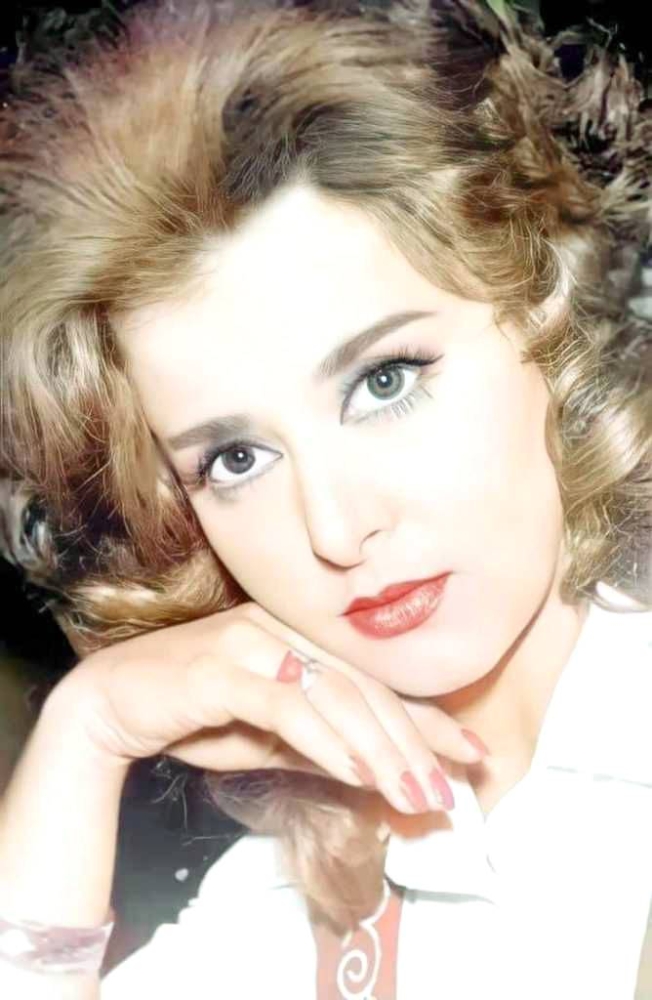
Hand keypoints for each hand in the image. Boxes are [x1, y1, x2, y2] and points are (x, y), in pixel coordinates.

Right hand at [54, 601, 485, 814]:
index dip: (426, 718)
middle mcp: (282, 629)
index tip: (470, 754)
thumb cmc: (192, 716)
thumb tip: (380, 772)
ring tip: (415, 794)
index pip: (374, 680)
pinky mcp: (222, 667)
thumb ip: (320, 744)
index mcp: (299, 638)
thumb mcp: (269, 738)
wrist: (108, 705)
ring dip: (381, 748)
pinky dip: (328, 741)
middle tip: (448, 791)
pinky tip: (358, 774)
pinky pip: (288, 705)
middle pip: (364, 687)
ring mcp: (253, 641)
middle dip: (414, 742)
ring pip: (335, 693)